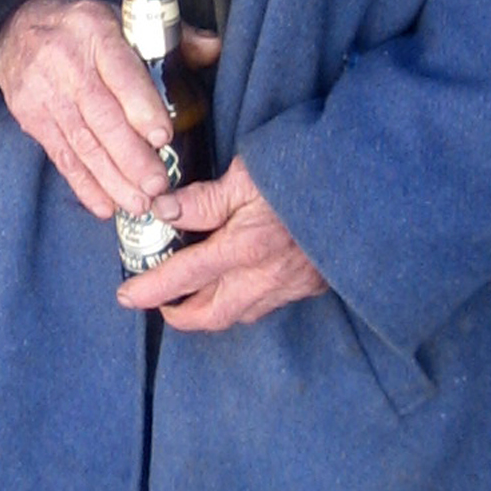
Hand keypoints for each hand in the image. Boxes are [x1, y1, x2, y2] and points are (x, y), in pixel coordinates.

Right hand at [0, 0, 219, 221]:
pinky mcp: (33, 120)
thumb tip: (214, 50)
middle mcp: (67, 66)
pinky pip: (61, 157)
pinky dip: (84, 185)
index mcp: (95, 34)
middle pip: (101, 118)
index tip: (163, 137)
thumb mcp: (120, 17)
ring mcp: (46, 96)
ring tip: (139, 204)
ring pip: (82, 144)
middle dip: (131, 157)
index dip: (141, 108)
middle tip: (157, 186)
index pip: (120, 74)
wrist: (15, 30)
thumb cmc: (80, 28)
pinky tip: (105, 205)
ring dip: (112, 180)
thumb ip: (169, 37)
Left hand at [116, 151, 326, 330]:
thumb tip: (162, 211)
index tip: (127, 296)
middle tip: (162, 304)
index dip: (151, 289)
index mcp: (243, 248)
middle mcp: (264, 277)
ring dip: (212, 310)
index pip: (183, 277)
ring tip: (195, 295)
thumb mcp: (246, 176)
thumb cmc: (303, 174)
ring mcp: (290, 286)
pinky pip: (268, 305)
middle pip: (210, 315)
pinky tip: (239, 283)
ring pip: (240, 314)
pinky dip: (245, 301)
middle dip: (180, 316)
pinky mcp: (311, 285)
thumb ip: (202, 199)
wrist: (363, 189)